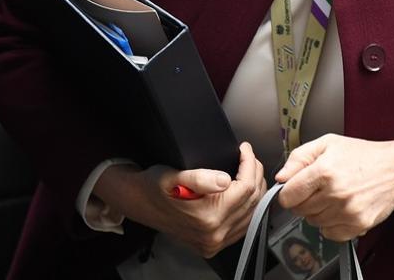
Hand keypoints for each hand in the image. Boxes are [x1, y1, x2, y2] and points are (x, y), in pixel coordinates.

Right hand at [93, 141, 265, 257]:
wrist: (139, 203)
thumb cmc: (154, 186)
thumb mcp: (172, 176)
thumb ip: (199, 178)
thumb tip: (225, 180)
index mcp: (207, 217)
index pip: (245, 187)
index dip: (249, 164)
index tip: (244, 149)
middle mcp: (213, 234)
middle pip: (252, 200)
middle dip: (254, 173)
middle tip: (248, 157)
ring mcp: (213, 242)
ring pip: (251, 213)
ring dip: (254, 190)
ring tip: (248, 170)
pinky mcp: (212, 244)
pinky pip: (243, 226)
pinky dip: (249, 207)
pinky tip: (245, 193)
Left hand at [275, 134, 393, 241]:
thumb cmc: (363, 155)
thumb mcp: (328, 144)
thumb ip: (299, 157)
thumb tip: (281, 177)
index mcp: (324, 170)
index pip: (288, 195)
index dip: (288, 192)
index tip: (296, 188)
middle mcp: (335, 193)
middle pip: (299, 210)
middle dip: (304, 200)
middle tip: (319, 188)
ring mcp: (347, 211)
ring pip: (313, 222)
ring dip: (318, 211)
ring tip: (334, 196)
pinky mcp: (357, 224)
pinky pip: (329, 233)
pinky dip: (331, 224)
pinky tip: (341, 208)